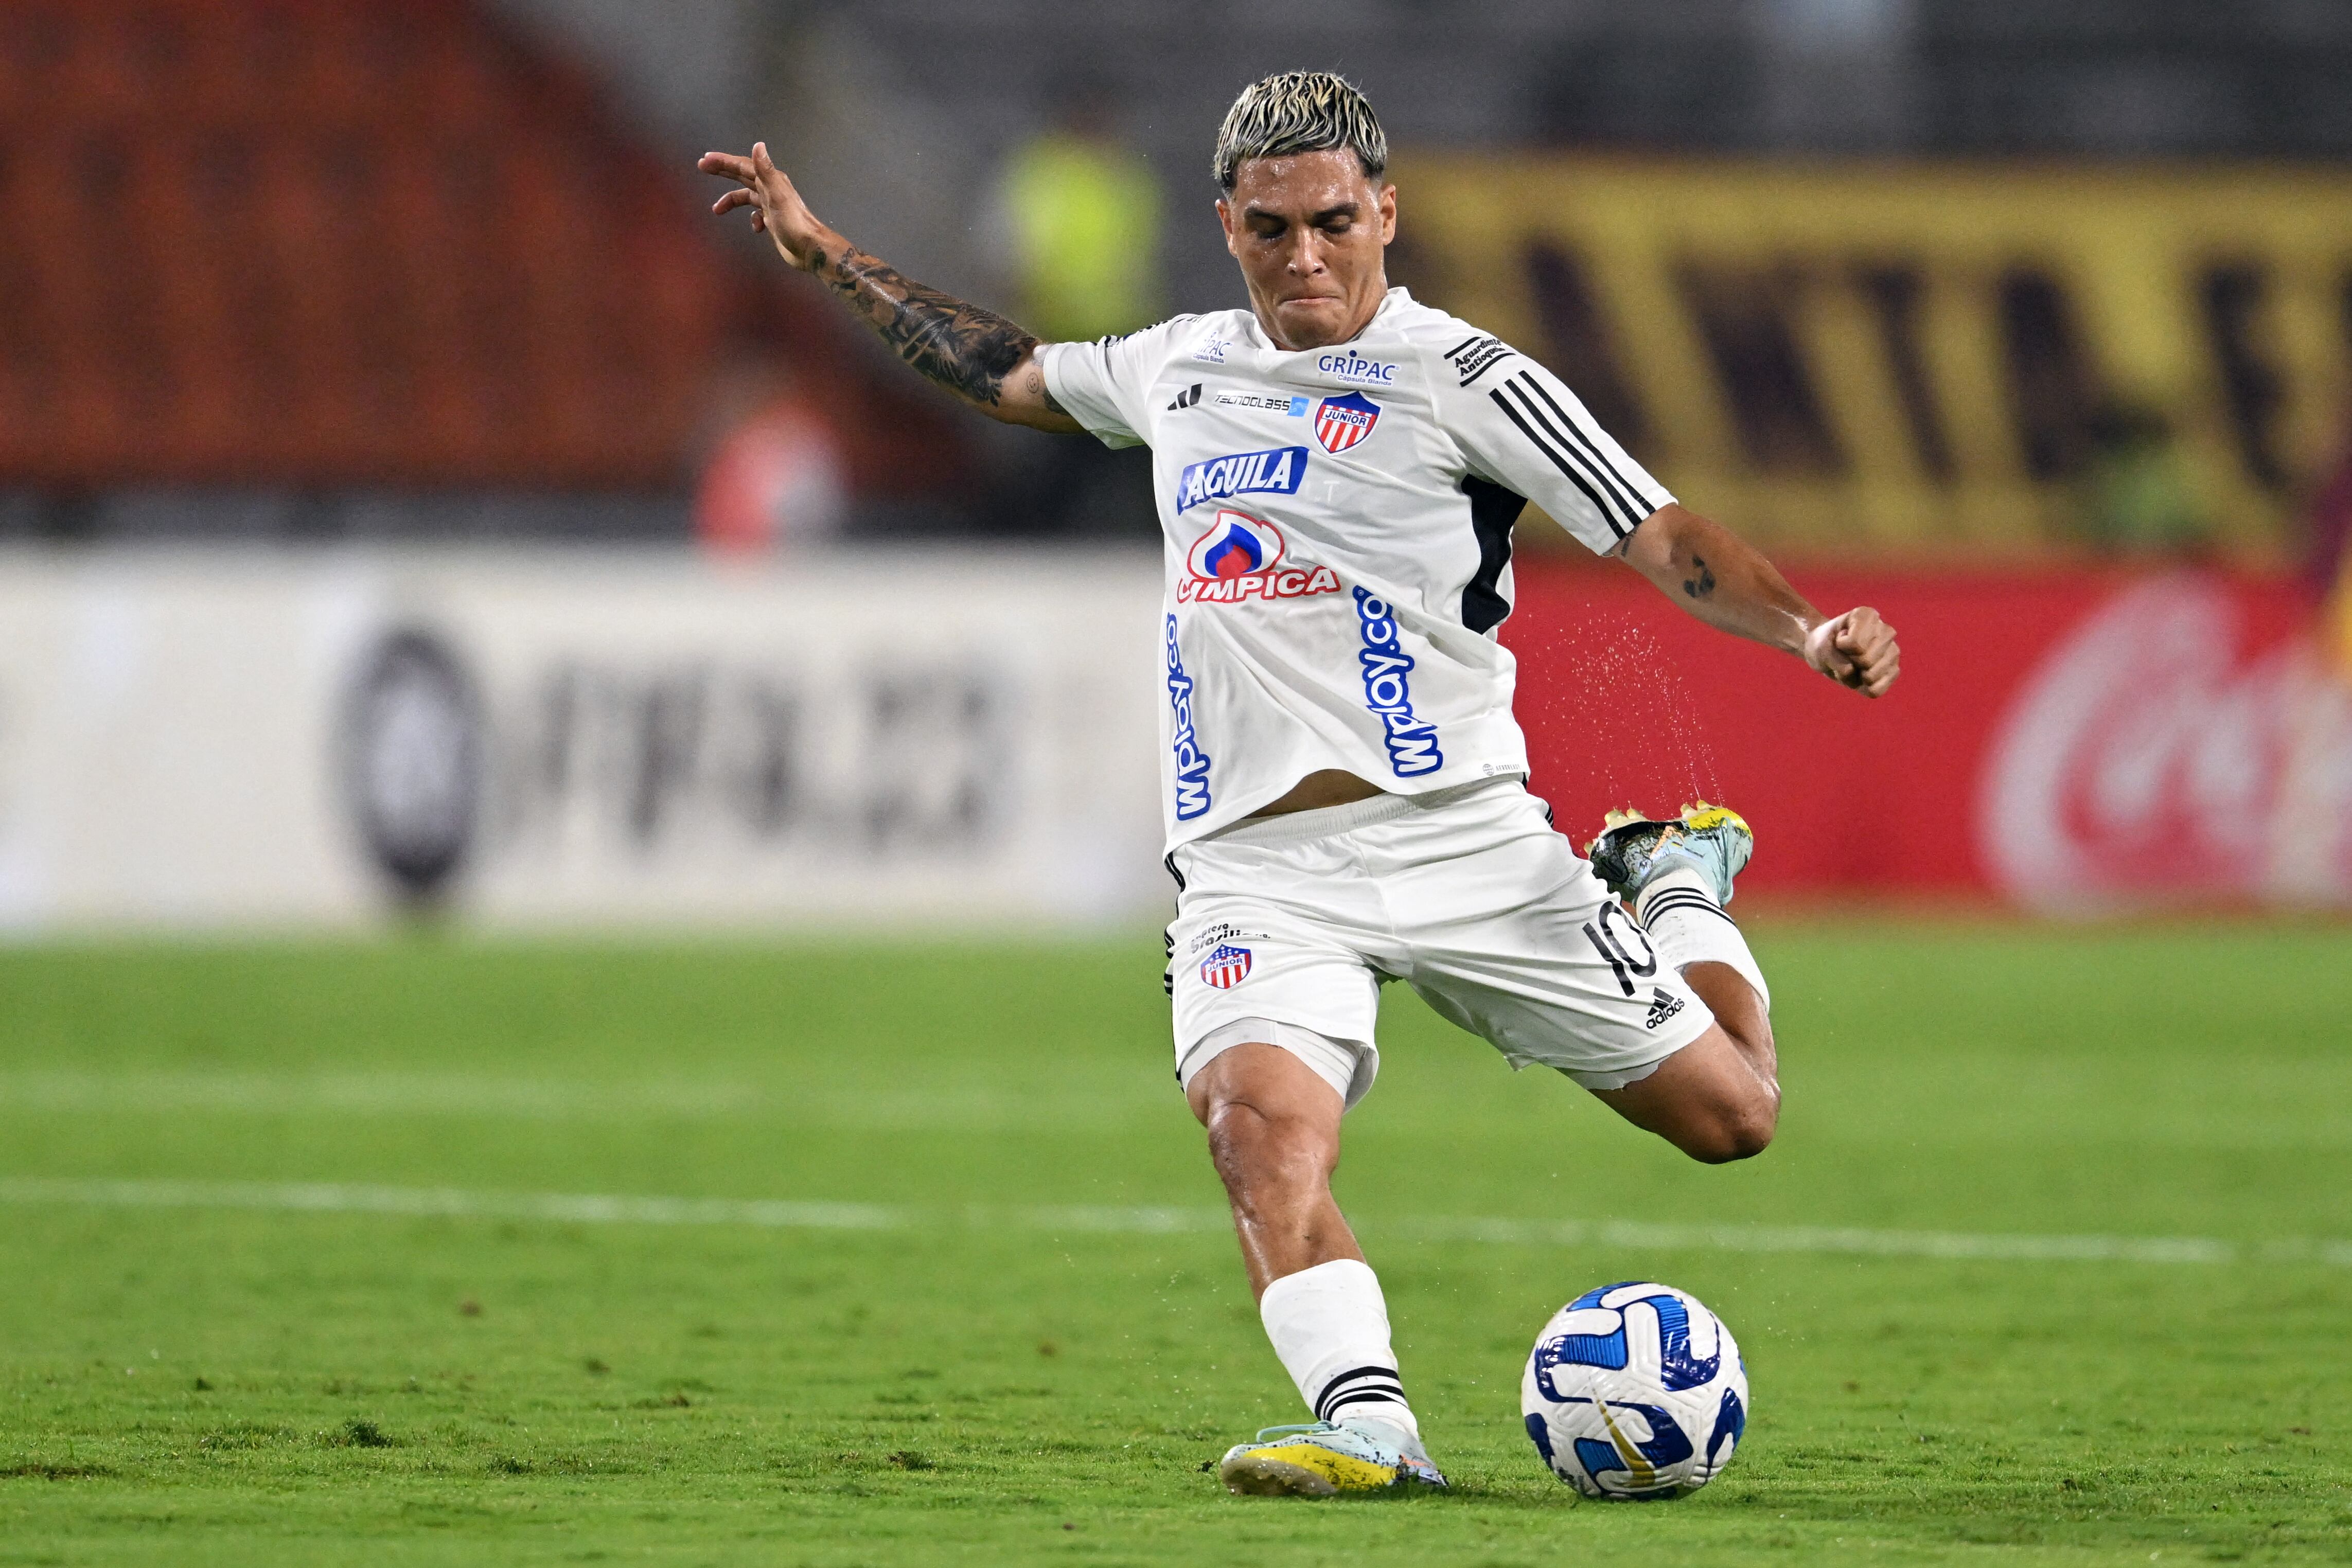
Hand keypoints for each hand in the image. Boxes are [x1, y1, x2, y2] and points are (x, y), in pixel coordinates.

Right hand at [698, 142, 830, 270]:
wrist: (809, 248)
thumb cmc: (793, 223)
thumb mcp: (777, 195)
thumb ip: (766, 171)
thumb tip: (758, 145)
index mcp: (771, 181)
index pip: (743, 166)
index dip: (724, 161)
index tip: (705, 160)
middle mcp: (770, 189)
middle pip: (743, 176)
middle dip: (723, 171)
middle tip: (702, 167)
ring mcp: (771, 205)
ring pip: (747, 196)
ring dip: (732, 201)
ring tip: (717, 210)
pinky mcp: (773, 219)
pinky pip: (756, 214)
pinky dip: (751, 219)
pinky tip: (755, 228)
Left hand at [1802, 607, 1899, 696]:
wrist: (1826, 652)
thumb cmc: (1824, 645)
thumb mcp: (1821, 649)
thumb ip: (1837, 661)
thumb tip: (1860, 675)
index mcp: (1867, 616)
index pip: (1855, 643)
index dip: (1841, 646)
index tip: (1839, 639)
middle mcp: (1886, 631)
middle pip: (1865, 660)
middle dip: (1849, 662)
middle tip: (1845, 654)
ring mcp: (1893, 651)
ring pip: (1871, 676)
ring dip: (1853, 677)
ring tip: (1852, 665)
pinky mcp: (1893, 671)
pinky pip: (1877, 689)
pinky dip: (1862, 688)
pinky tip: (1860, 677)